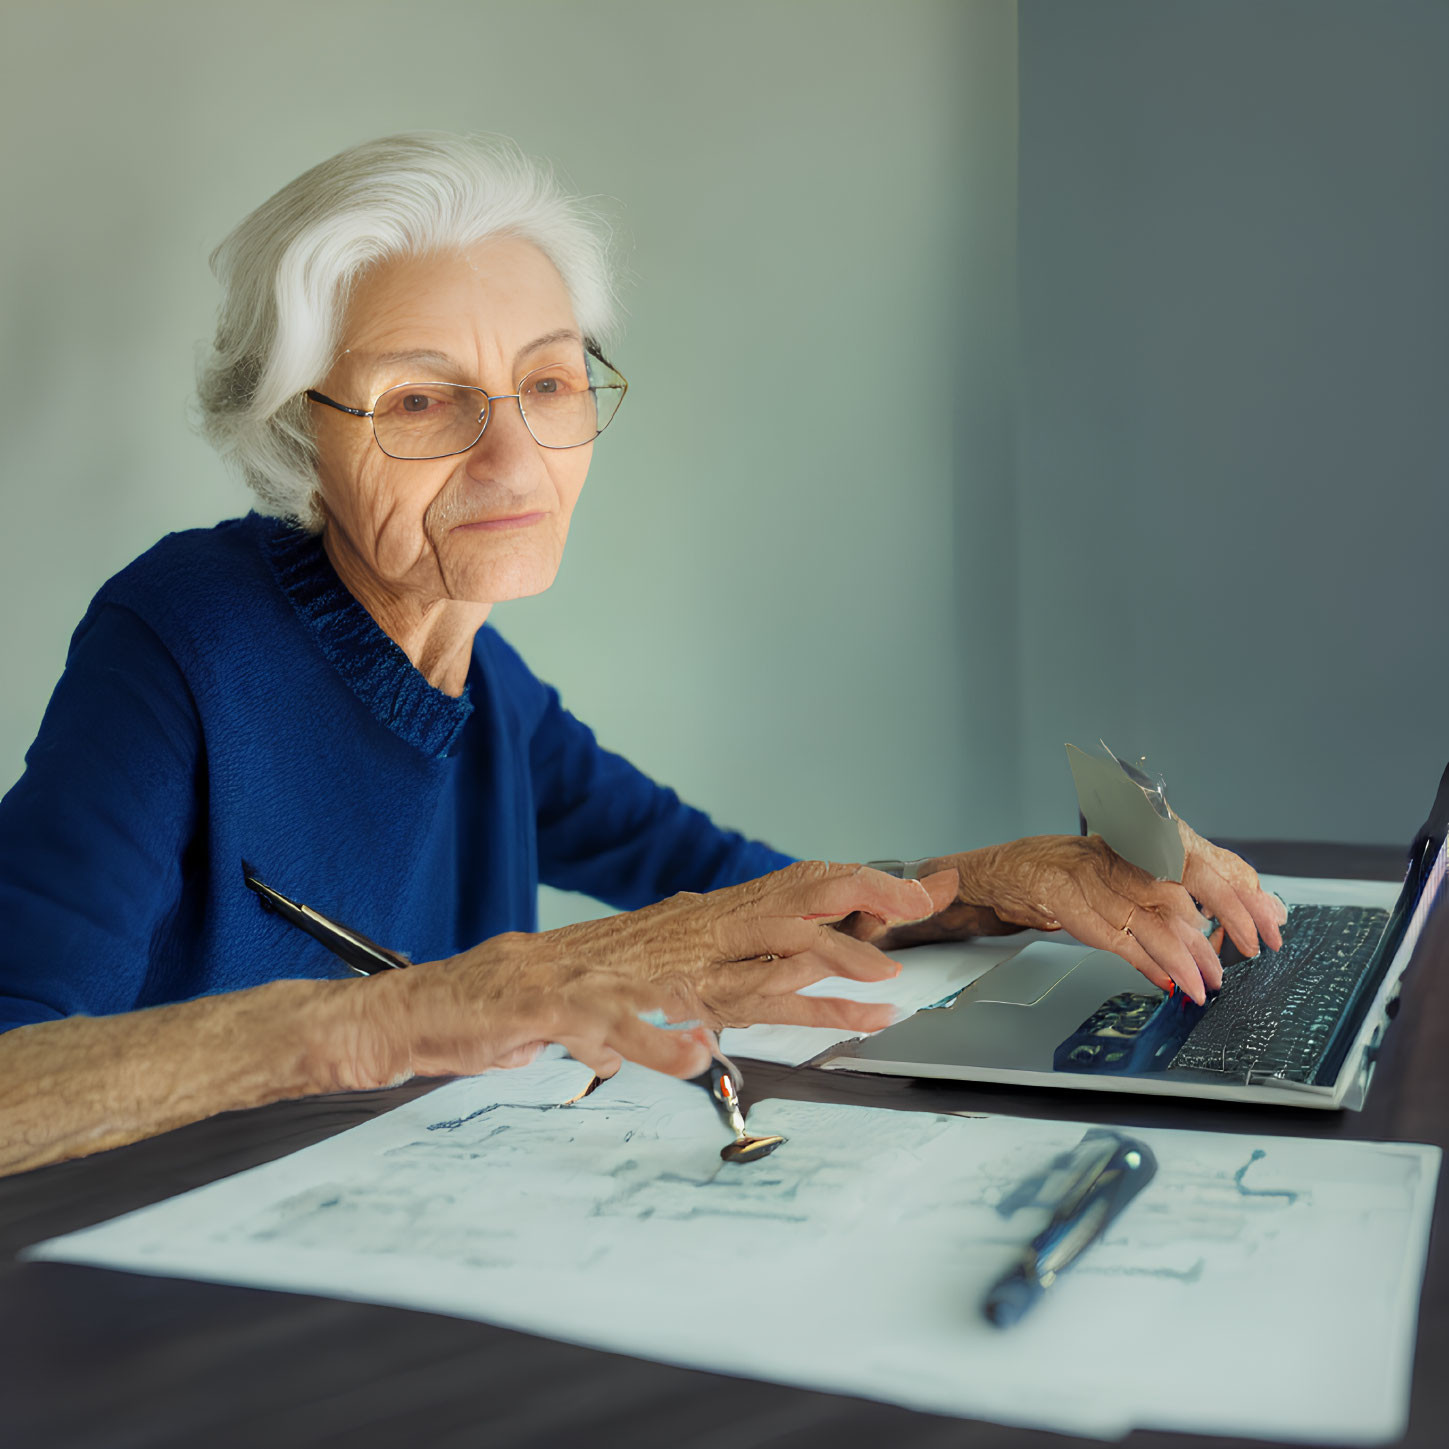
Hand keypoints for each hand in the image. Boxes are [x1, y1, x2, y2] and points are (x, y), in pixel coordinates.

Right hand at [345, 862, 939, 1087]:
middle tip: (910, 949)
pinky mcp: (559, 1008)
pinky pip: (616, 1026)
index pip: (776, 901)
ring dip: (793, 989)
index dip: (846, 893)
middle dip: (846, 932)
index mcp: (676, 933)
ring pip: (717, 974)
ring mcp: (611, 974)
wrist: (440, 1002)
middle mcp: (656, 943)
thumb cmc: (535, 997)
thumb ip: (683, 988)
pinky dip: (657, 1044)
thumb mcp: (627, 985)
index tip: (912, 899)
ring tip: (857, 1004)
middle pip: (767, 925)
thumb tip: (733, 1006)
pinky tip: (696, 1058)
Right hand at [944, 829, 1286, 1004]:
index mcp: (1150, 840)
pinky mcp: (1077, 907)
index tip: (1271, 924)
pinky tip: (1168, 980)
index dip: (1243, 896)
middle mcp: (1127, 855)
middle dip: (1226, 920)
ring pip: (1156, 920)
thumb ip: (1198, 890)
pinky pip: (1122, 941)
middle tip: (1249, 952)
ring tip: (1207, 983)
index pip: (1209, 863)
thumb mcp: (1147, 872)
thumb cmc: (1095, 872)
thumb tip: (1262, 911)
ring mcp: (1101, 881)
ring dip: (1187, 957)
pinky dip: (1149, 964)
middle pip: (1189, 885)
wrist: (1030, 869)